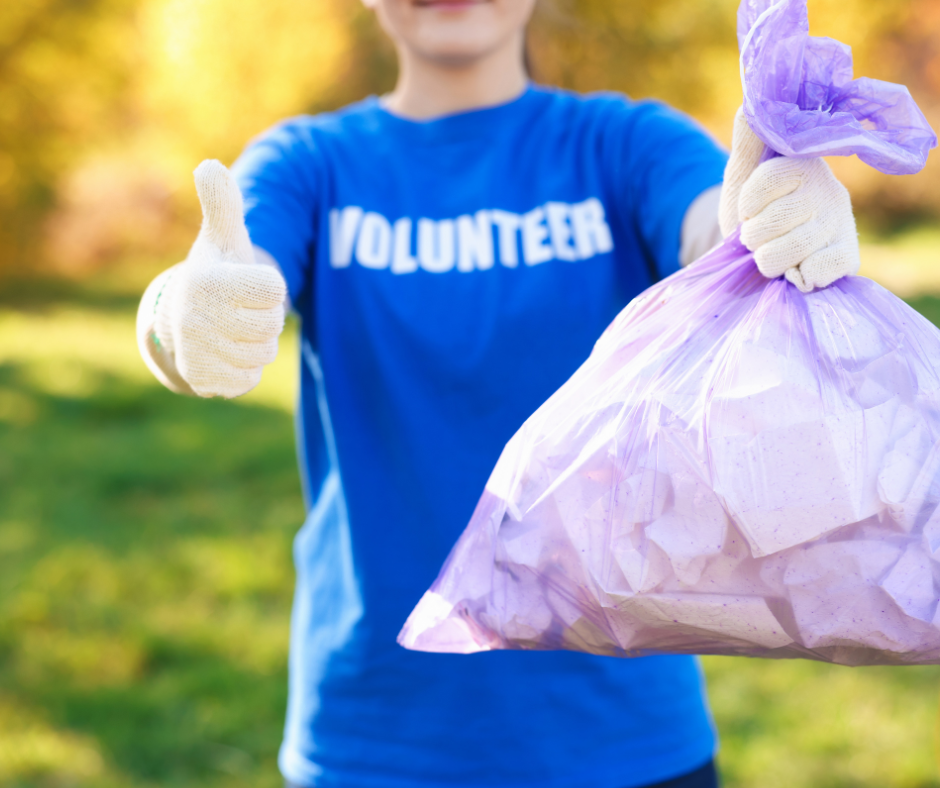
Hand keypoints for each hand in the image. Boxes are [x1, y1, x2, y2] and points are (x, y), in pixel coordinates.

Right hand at [148, 160, 286, 397]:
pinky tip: (225, 354)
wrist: (182, 323)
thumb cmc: (216, 275)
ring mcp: (197, 353)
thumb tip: (209, 166)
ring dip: (256, 344)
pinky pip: (249, 379)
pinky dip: (245, 369)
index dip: (268, 287)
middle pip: (272, 325)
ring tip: (231, 330)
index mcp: (206, 281)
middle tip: (239, 309)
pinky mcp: (204, 382)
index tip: (245, 283)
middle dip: (264, 318)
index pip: (275, 290)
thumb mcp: (222, 239)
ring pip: (263, 354)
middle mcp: (194, 319)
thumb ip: (223, 203)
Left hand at [719, 107, 859, 292]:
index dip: (746, 207)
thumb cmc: (752, 208)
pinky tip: (798, 270)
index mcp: (804, 164)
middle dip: (753, 237)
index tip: (748, 210)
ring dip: (768, 260)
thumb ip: (747, 138)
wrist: (761, 249)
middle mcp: (828, 189)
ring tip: (775, 252)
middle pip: (772, 221)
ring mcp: (840, 223)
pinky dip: (800, 276)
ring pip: (787, 250)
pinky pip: (820, 270)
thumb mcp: (742, 172)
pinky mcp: (847, 255)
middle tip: (761, 235)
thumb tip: (751, 103)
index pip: (763, 184)